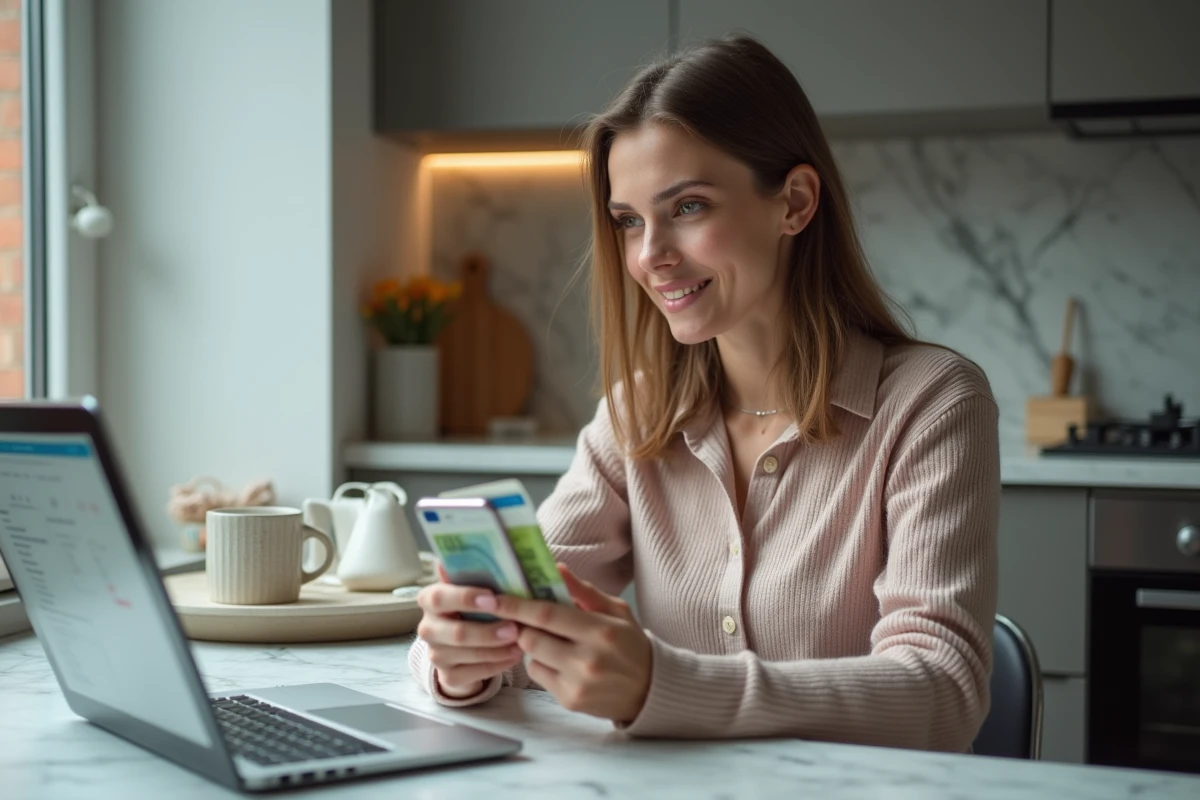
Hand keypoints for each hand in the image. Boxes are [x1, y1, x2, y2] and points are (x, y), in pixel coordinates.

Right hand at [415, 564, 523, 697]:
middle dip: (489, 631)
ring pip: (469, 654)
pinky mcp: (448, 676)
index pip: (440, 597)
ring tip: (523, 642)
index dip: (465, 598)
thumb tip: (486, 547)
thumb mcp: (474, 590)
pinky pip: (476, 673)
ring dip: (499, 649)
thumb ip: (477, 574)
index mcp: (430, 599)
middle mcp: (427, 627)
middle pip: (457, 632)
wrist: (463, 646)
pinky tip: (515, 655)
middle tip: (515, 628)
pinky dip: (498, 664)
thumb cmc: (474, 608)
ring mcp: (436, 654)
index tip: (492, 598)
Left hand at [492, 564, 651, 723]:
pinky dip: (541, 663)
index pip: (547, 615)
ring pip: (531, 658)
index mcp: (601, 632)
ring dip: (532, 645)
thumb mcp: (616, 611)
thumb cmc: (632, 645)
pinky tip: (558, 659)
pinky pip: (538, 676)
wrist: (650, 691)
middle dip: (521, 625)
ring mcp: (577, 684)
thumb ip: (584, 591)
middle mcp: (587, 661)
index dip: (517, 605)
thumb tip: (556, 569)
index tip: (495, 597)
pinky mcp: (569, 701)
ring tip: (549, 638)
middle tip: (523, 616)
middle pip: (531, 638)